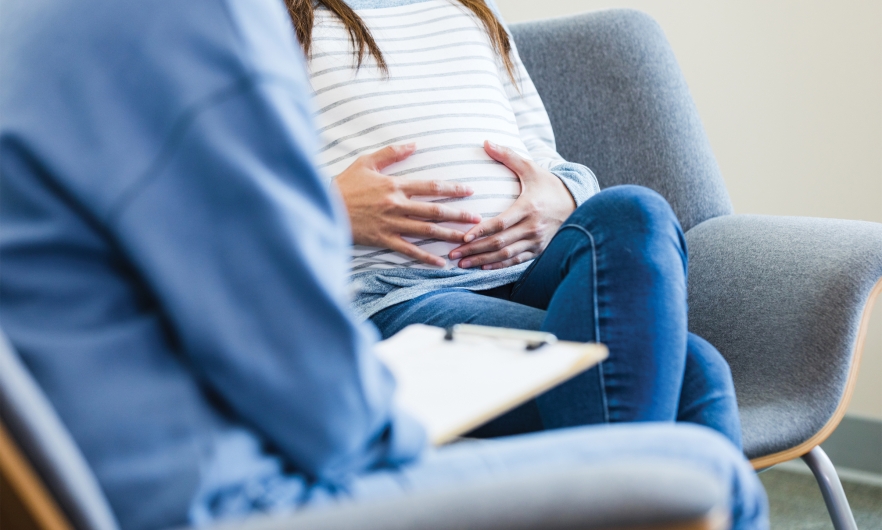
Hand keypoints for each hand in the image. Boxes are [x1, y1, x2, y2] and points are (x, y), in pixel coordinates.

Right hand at [334, 144, 480, 266]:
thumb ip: (391, 153)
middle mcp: (397, 205)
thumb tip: (414, 144)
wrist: (325, 207)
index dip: (452, 188)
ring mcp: (391, 224)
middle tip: (478, 218)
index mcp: (395, 185)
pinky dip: (426, 258)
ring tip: (467, 238)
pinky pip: (409, 250)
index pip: (431, 186)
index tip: (470, 190)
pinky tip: (442, 263)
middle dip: (458, 214)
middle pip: (434, 210)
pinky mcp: (383, 240)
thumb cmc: (345, 184)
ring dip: (448, 234)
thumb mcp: (366, 162)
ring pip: (426, 231)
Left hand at [449, 141, 575, 269]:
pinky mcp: (538, 250)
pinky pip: (515, 261)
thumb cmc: (549, 185)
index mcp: (528, 207)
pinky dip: (498, 265)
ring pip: (505, 255)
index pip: (501, 223)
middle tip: (453, 253)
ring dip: (482, 260)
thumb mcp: (531, 168)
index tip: (463, 236)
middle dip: (474, 249)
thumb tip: (485, 142)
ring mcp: (536, 241)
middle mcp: (532, 227)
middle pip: (499, 242)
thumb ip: (507, 156)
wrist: (575, 203)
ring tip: (462, 263)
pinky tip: (482, 266)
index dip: (481, 231)